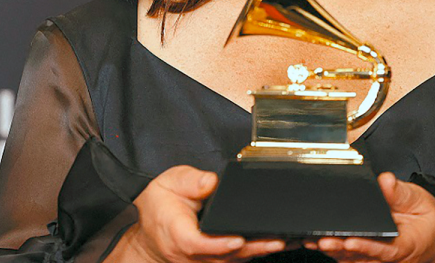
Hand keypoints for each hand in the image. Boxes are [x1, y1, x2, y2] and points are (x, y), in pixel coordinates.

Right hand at [112, 165, 286, 262]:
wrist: (151, 230)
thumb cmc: (159, 205)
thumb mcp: (169, 182)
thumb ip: (190, 180)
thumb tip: (211, 182)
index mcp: (178, 233)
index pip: (198, 243)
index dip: (219, 244)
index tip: (237, 239)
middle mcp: (190, 254)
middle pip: (223, 257)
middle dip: (252, 248)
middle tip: (277, 241)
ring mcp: (201, 262)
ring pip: (232, 262)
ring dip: (257, 253)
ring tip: (283, 242)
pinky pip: (233, 261)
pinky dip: (253, 253)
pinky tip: (273, 245)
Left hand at [305, 172, 434, 262]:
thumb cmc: (430, 221)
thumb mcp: (420, 201)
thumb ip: (400, 193)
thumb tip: (385, 181)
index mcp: (405, 245)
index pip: (383, 249)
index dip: (366, 246)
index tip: (350, 241)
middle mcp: (390, 258)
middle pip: (362, 257)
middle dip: (340, 248)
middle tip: (321, 240)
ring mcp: (380, 262)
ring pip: (354, 261)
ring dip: (334, 252)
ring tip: (313, 241)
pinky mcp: (372, 260)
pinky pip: (352, 259)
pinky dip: (337, 252)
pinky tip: (318, 243)